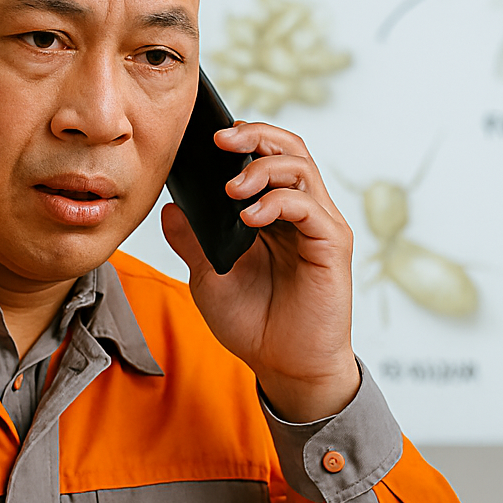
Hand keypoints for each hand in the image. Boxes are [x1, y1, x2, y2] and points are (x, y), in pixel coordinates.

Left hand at [161, 122, 359, 421]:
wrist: (286, 367)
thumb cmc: (254, 323)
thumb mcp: (208, 279)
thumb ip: (192, 242)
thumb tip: (170, 207)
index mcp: (271, 212)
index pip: (262, 156)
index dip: (239, 139)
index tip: (203, 138)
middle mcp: (300, 210)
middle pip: (288, 147)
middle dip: (252, 135)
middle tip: (218, 141)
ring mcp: (318, 224)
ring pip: (300, 167)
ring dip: (261, 168)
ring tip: (230, 191)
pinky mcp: (332, 244)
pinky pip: (308, 206)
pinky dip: (277, 202)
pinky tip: (250, 218)